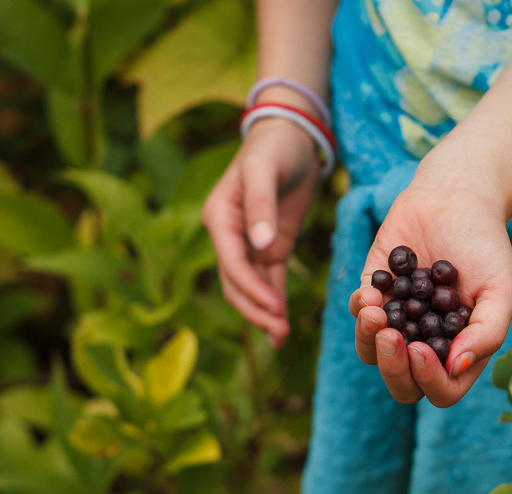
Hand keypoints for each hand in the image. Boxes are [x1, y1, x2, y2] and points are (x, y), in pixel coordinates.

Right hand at [203, 118, 320, 346]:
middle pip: (236, 282)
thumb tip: (258, 246)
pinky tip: (280, 324)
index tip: (272, 307)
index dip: (250, 287)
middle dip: (255, 308)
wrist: (292, 138)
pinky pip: (270, 279)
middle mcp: (230, 235)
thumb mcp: (264, 170)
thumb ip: (260, 206)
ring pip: (251, 287)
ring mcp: (251, 243)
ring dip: (264, 312)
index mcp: (220, 217)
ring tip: (280, 337)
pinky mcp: (271, 246)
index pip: (231, 261)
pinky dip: (274, 301)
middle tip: (277, 331)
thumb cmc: (273, 148)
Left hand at [348, 163, 511, 407]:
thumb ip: (487, 333)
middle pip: (402, 383)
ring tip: (374, 311)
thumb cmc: (485, 246)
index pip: (443, 389)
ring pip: (371, 354)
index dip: (429, 379)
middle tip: (391, 337)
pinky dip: (359, 308)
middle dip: (392, 367)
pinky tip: (371, 291)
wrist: (455, 198)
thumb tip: (455, 367)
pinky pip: (357, 315)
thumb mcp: (502, 289)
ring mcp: (398, 319)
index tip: (420, 349)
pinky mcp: (374, 292)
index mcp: (460, 350)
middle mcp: (426, 342)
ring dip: (368, 340)